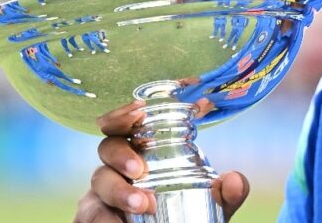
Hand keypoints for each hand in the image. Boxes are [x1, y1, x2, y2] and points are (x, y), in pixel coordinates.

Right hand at [73, 100, 249, 221]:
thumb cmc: (185, 218)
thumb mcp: (211, 207)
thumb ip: (226, 195)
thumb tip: (234, 180)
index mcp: (141, 154)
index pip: (126, 125)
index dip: (124, 113)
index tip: (138, 109)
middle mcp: (115, 170)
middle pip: (107, 148)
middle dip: (121, 154)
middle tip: (140, 170)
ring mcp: (98, 195)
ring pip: (98, 182)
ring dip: (117, 190)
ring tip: (141, 204)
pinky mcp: (88, 218)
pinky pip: (87, 215)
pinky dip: (100, 218)